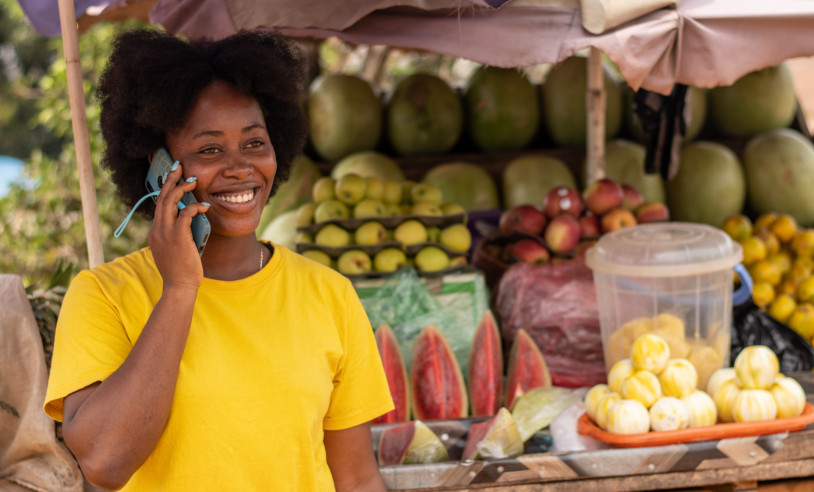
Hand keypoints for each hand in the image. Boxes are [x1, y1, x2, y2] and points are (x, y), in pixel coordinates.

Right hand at [147, 162, 209, 290]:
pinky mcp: (177, 237)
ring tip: (192, 180)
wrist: (179, 287)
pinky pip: (185, 214)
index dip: (165, 189)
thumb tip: (189, 222)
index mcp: (155, 233)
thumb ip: (178, 235)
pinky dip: (195, 207)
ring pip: (169, 202)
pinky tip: (204, 206)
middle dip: (170, 180)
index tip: (172, 177)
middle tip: (178, 167)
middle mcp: (157, 230)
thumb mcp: (175, 250)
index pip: (159, 205)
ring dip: (181, 188)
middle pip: (161, 198)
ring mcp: (165, 233)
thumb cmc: (181, 271)